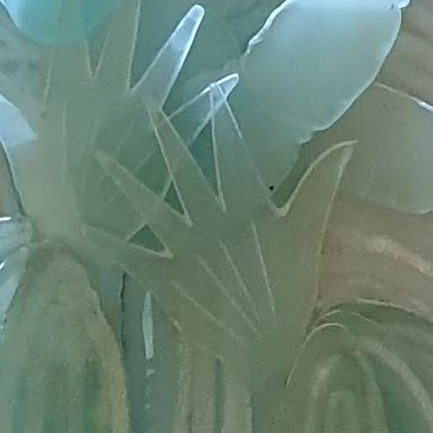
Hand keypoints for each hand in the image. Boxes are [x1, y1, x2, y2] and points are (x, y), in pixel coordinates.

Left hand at [93, 99, 348, 395]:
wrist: (269, 349)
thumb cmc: (289, 287)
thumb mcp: (306, 233)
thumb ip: (320, 186)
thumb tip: (346, 142)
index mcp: (246, 207)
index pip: (235, 152)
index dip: (225, 118)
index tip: (216, 83)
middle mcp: (211, 221)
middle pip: (184, 171)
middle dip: (167, 136)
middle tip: (146, 103)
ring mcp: (184, 250)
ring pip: (150, 206)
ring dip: (126, 181)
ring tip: (100, 154)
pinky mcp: (165, 278)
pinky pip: (132, 253)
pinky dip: (109, 238)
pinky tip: (86, 220)